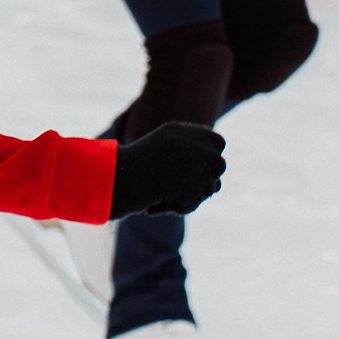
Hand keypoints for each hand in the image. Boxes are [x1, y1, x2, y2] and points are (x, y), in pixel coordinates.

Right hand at [108, 122, 225, 217]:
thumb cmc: (135, 164)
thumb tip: (215, 179)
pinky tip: (159, 198)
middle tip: (180, 183)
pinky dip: (177, 206)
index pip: (219, 143)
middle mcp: (199, 146)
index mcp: (190, 132)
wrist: (118, 176)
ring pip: (208, 188)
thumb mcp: (164, 147)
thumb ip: (190, 153)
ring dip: (189, 194)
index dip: (210, 157)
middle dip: (205, 179)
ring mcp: (199, 168)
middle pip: (219, 166)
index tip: (195, 166)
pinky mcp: (193, 190)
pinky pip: (192, 204)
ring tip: (164, 189)